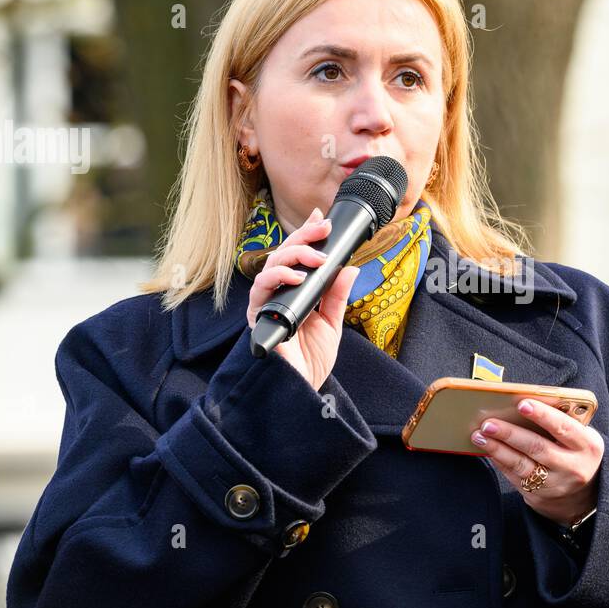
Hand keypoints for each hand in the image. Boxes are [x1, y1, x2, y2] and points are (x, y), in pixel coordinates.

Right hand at [246, 206, 359, 391]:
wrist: (302, 389)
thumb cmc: (311, 359)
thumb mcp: (332, 323)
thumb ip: (338, 295)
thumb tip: (351, 268)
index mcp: (295, 292)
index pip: (298, 257)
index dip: (305, 235)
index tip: (321, 218)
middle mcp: (277, 294)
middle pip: (283, 254)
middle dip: (302, 236)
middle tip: (322, 228)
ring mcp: (266, 304)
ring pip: (270, 266)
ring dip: (293, 256)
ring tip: (315, 258)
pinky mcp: (257, 317)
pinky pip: (260, 290)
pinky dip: (277, 279)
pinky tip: (296, 277)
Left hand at [470, 398, 603, 526]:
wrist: (582, 493)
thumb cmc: (576, 451)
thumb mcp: (581, 436)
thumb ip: (563, 421)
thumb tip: (525, 403)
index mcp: (587, 445)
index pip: (563, 427)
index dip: (543, 415)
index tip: (522, 404)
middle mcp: (573, 467)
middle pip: (537, 447)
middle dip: (510, 433)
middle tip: (488, 423)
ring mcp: (555, 484)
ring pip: (522, 465)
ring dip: (497, 449)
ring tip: (479, 435)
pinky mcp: (538, 494)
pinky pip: (514, 476)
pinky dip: (499, 461)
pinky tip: (487, 449)